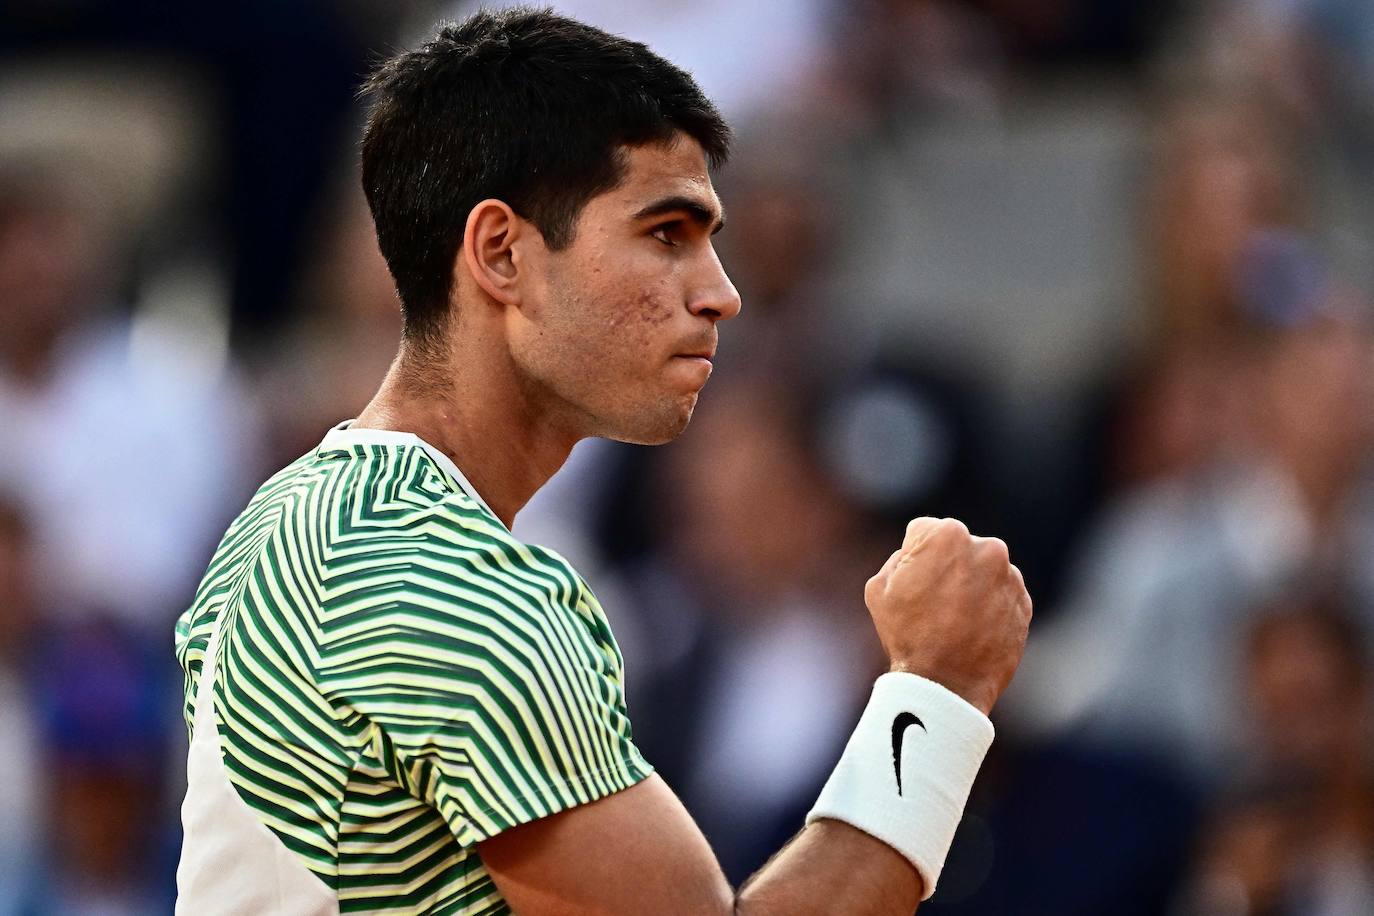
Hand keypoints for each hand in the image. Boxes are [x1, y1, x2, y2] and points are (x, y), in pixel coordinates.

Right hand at [864, 518, 1030, 714]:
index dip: (913, 557)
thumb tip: (917, 555)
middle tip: (933, 602)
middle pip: (957, 548)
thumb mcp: (879, 587)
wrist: (947, 685)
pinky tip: (971, 629)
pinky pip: (1001, 594)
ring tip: (953, 620)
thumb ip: (900, 557)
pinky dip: (989, 606)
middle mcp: (986, 547)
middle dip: (946, 567)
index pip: (925, 532)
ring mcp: (1010, 576)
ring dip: (970, 586)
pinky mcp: (1024, 602)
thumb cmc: (907, 635)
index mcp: (948, 534)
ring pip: (982, 570)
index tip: (913, 583)